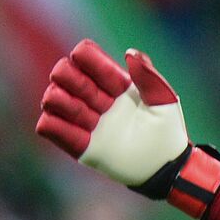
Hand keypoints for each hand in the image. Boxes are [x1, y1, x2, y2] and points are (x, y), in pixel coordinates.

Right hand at [35, 40, 219, 217]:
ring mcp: (89, 123)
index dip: (86, 56)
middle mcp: (98, 100)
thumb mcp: (164, 100)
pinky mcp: (83, 147)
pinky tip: (59, 122)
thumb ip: (147, 76)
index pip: (90, 60)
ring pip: (55, 100)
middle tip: (89, 91)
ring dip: (58, 98)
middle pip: (66, 75)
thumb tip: (129, 53)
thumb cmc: (167, 131)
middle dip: (68, 75)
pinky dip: (52, 124)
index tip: (82, 55)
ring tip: (82, 110)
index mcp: (116, 84)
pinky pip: (53, 131)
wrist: (167, 167)